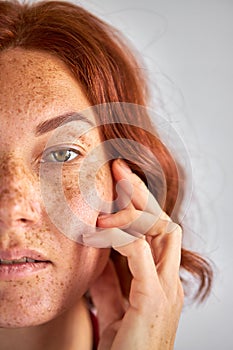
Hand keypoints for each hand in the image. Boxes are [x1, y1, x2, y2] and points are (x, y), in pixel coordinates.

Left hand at [83, 159, 183, 349]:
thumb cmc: (125, 347)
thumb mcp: (115, 306)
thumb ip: (111, 280)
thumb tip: (99, 252)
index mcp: (160, 279)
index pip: (157, 230)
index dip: (139, 204)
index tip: (118, 181)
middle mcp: (169, 279)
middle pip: (164, 222)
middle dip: (142, 193)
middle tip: (120, 168)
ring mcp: (165, 289)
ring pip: (162, 230)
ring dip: (135, 207)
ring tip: (111, 189)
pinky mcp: (153, 301)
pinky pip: (140, 254)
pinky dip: (121, 236)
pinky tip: (100, 231)